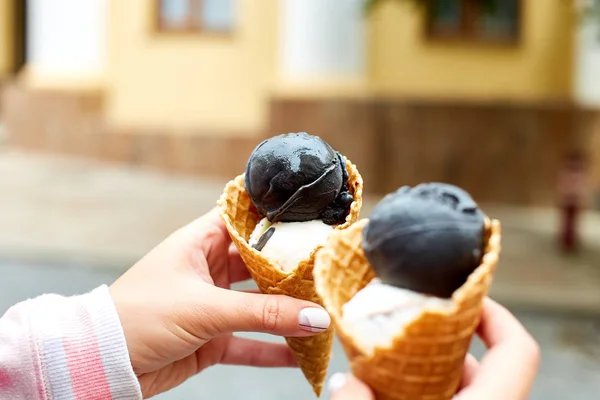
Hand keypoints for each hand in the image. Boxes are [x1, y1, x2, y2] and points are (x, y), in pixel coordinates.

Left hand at [109, 208, 330, 397]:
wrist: (101, 363)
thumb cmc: (138, 317)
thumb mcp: (205, 309)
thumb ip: (263, 314)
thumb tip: (314, 317)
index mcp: (199, 243)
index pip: (245, 219)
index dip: (276, 218)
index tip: (311, 219)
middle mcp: (208, 269)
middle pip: (259, 264)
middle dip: (291, 270)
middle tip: (327, 271)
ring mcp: (211, 305)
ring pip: (259, 305)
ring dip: (286, 312)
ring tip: (321, 314)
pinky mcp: (211, 338)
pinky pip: (250, 342)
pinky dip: (272, 349)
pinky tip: (299, 354)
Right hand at [327, 298, 539, 399]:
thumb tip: (345, 381)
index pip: (517, 348)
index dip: (496, 313)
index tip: (463, 294)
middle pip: (473, 361)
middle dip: (433, 338)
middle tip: (398, 323)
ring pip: (450, 383)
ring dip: (416, 367)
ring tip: (378, 358)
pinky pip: (438, 398)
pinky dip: (413, 389)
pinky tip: (380, 388)